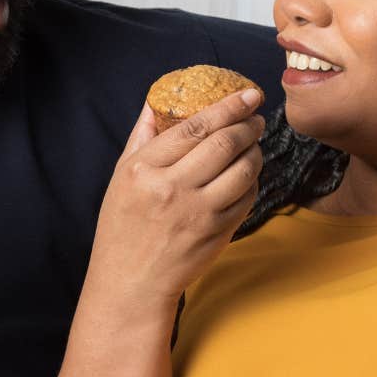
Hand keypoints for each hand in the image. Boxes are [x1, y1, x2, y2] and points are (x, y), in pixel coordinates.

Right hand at [85, 90, 265, 304]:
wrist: (131, 282)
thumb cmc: (123, 226)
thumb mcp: (121, 177)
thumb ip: (141, 137)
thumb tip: (155, 102)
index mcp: (144, 170)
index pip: (195, 127)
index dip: (228, 106)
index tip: (248, 94)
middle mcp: (171, 189)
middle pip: (224, 143)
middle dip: (248, 125)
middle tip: (256, 117)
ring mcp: (198, 213)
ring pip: (243, 169)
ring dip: (256, 152)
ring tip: (253, 145)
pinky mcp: (217, 233)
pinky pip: (247, 198)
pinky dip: (252, 182)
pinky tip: (246, 176)